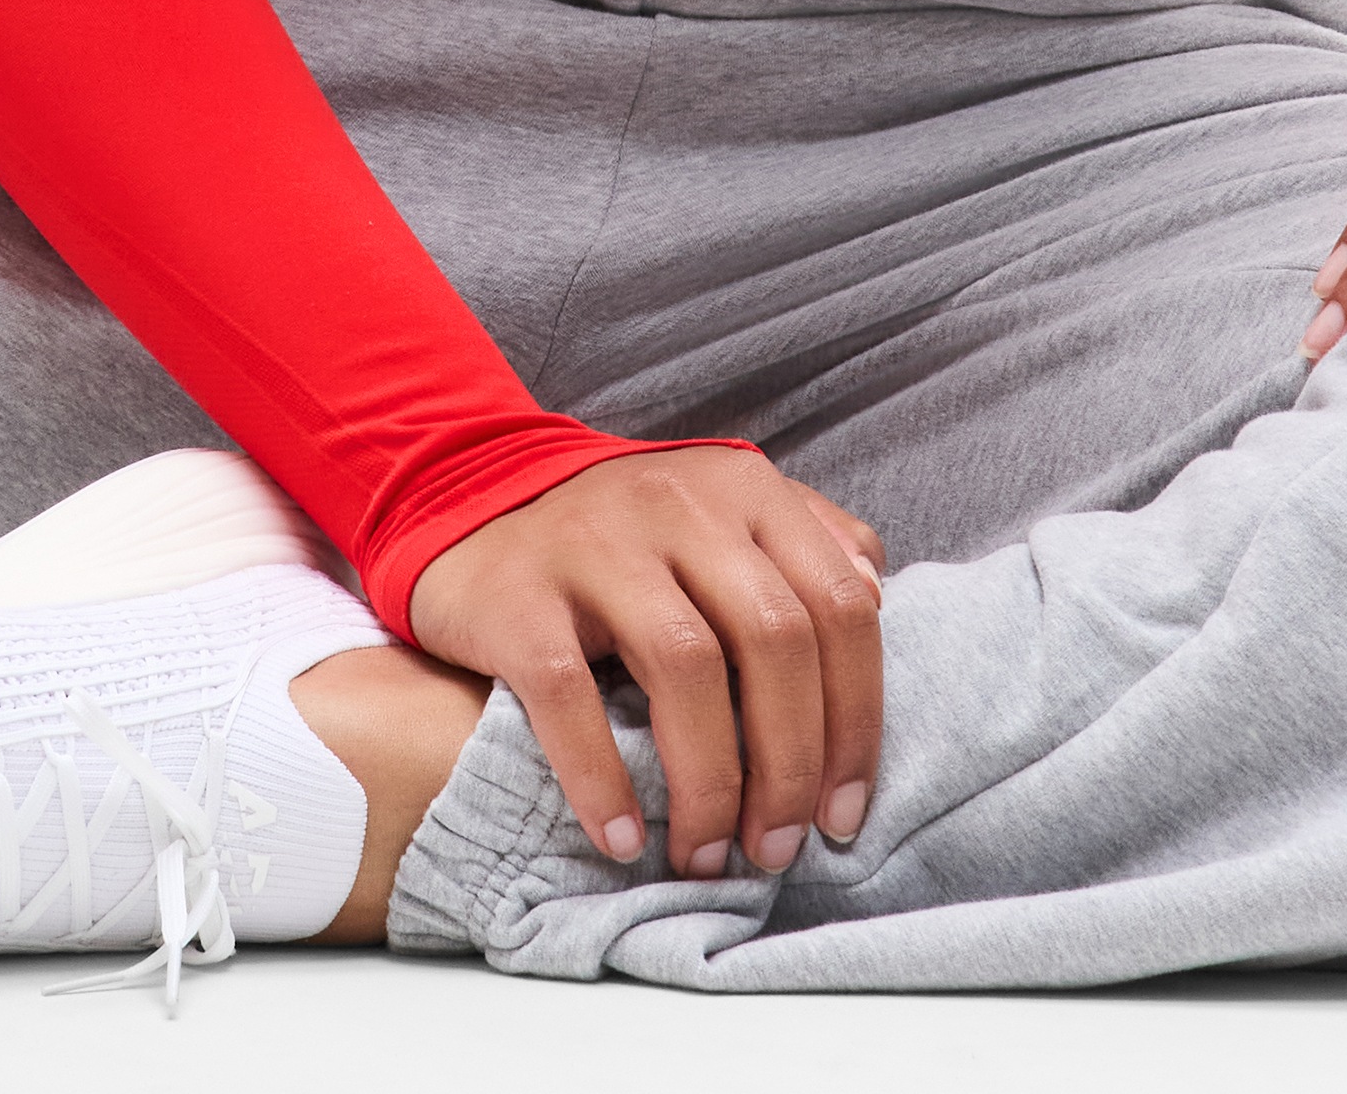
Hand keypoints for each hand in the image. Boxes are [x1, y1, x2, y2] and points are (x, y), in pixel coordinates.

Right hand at [405, 445, 885, 879]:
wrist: (469, 495)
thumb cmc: (621, 532)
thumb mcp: (721, 510)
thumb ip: (804, 539)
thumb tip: (878, 594)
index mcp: (746, 491)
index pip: (840, 605)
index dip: (857, 720)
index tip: (845, 812)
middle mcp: (681, 506)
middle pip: (774, 640)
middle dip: (791, 765)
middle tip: (777, 847)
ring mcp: (597, 544)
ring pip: (687, 667)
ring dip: (710, 782)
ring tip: (706, 854)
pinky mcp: (520, 595)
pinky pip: (569, 694)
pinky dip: (600, 777)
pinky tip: (621, 837)